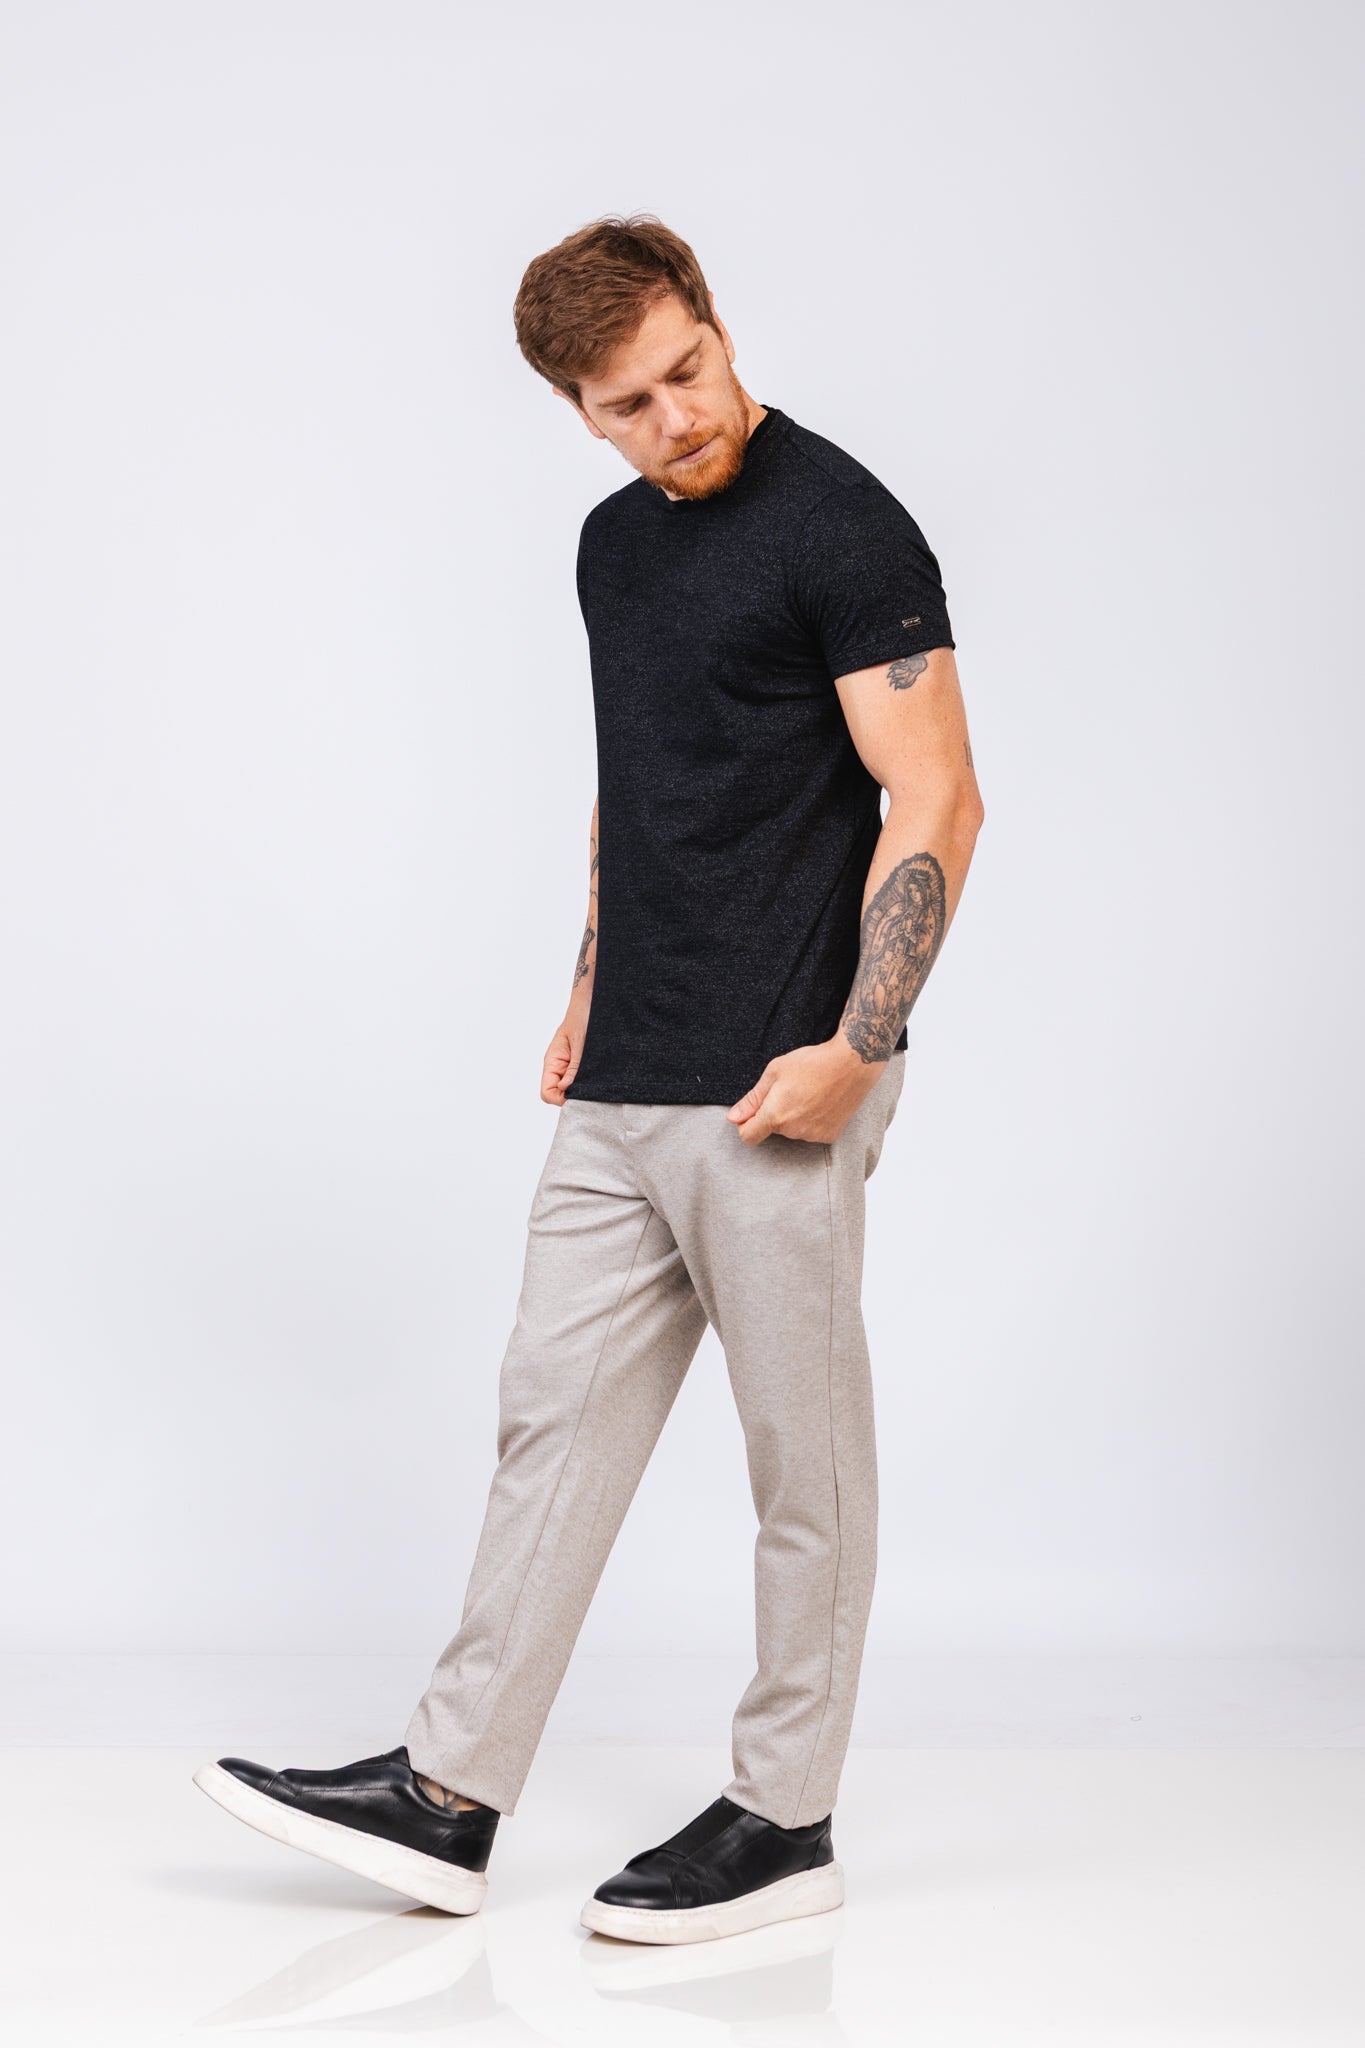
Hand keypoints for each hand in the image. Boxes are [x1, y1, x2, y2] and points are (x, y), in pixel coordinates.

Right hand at [542, 1003, 588, 1104]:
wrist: (595, 1001)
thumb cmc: (583, 1016)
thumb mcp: (579, 1042)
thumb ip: (574, 1066)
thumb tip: (566, 1089)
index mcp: (552, 1062)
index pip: (547, 1092)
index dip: (560, 1099)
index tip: (578, 1095)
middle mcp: (560, 1067)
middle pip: (559, 1095)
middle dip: (574, 1096)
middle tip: (591, 1089)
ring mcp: (572, 1067)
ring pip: (573, 1089)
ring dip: (584, 1089)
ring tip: (598, 1080)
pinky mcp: (585, 1065)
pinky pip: (585, 1081)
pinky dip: (592, 1083)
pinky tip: (602, 1077)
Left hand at [726, 1034, 885, 1144]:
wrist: (852, 1064)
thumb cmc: (812, 1063)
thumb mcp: (775, 1072)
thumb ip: (752, 1099)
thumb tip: (733, 1118)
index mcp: (775, 1115)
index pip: (748, 1136)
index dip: (746, 1124)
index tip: (753, 1112)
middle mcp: (793, 1131)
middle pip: (772, 1130)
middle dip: (774, 1114)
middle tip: (790, 1089)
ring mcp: (813, 1135)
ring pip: (793, 1131)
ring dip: (794, 1117)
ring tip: (809, 1093)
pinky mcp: (830, 1136)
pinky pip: (811, 1132)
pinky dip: (812, 1121)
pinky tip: (821, 1102)